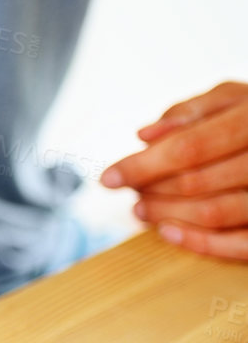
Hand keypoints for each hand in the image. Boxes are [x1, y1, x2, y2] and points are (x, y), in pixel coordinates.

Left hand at [102, 81, 247, 258]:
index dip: (142, 166)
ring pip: (214, 213)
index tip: (108, 179)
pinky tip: (168, 231)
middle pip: (196, 182)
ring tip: (141, 209)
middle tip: (130, 191)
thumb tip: (144, 136)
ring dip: (167, 214)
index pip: (189, 148)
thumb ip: (190, 112)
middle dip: (152, 190)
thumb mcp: (232, 99)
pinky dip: (199, 242)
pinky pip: (240, 243)